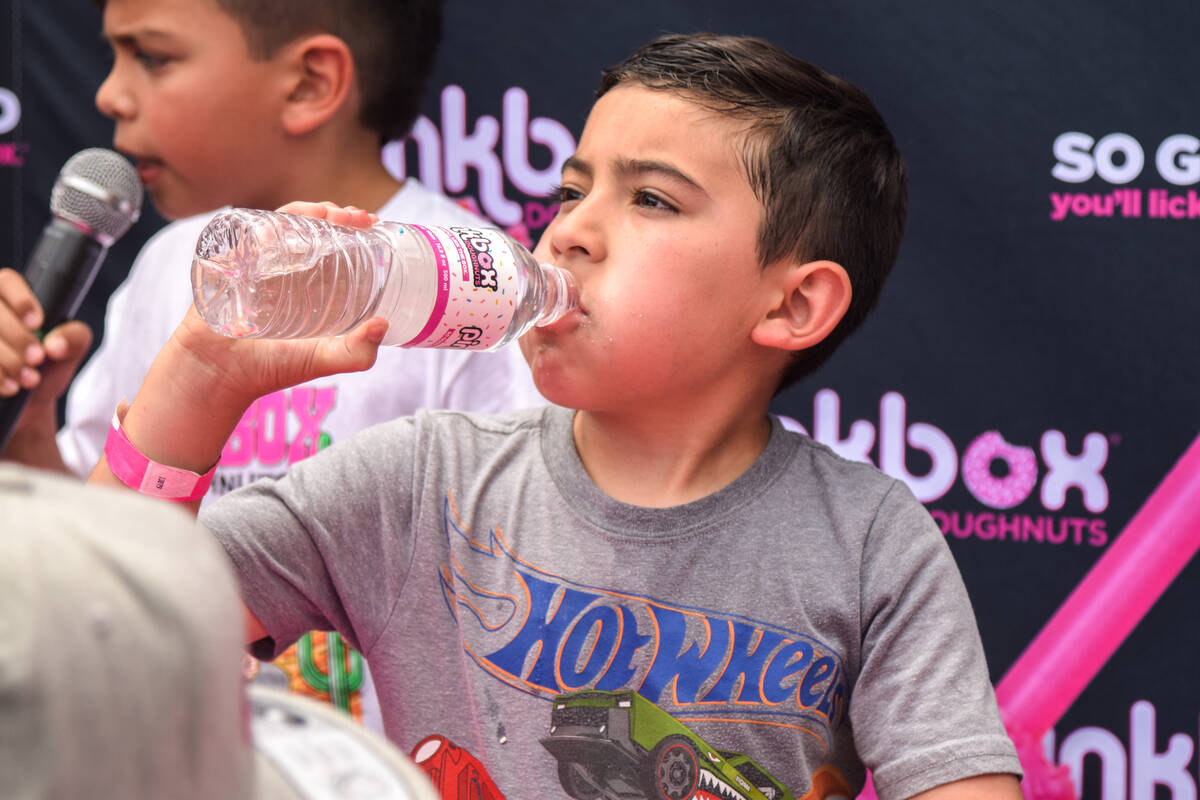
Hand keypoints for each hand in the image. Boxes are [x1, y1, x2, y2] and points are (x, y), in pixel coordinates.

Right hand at [0, 267, 92, 400]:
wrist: (29, 397)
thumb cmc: (47, 363)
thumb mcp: (69, 350)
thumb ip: (74, 338)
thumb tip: (56, 344)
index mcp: (11, 296)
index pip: (7, 281)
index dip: (21, 301)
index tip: (37, 324)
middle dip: (18, 338)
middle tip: (37, 358)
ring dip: (7, 360)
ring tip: (30, 379)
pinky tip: (9, 387)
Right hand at [171, 200, 386, 407]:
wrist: (219, 375)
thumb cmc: (271, 368)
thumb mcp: (323, 360)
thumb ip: (357, 353)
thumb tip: (384, 325)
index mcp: (306, 281)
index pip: (332, 243)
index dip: (351, 229)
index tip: (371, 223)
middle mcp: (281, 266)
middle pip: (309, 225)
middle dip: (334, 213)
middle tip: (356, 217)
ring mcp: (254, 262)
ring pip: (280, 222)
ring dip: (306, 210)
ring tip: (329, 214)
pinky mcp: (228, 262)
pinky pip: (245, 233)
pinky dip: (264, 223)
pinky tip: (285, 223)